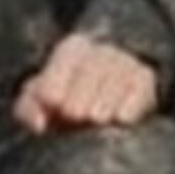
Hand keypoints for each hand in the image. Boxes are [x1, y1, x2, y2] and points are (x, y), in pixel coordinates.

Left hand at [13, 33, 156, 133]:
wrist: (109, 83)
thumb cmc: (67, 95)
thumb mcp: (42, 96)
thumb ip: (29, 107)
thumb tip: (37, 125)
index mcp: (71, 49)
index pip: (65, 59)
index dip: (56, 80)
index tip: (54, 104)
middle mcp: (99, 49)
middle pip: (91, 67)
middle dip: (82, 91)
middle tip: (74, 115)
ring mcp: (124, 62)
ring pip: (116, 76)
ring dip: (106, 100)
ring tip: (96, 120)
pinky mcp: (144, 79)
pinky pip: (141, 86)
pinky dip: (132, 102)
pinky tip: (122, 118)